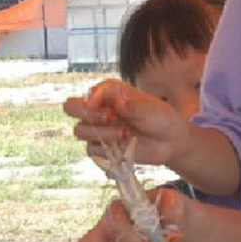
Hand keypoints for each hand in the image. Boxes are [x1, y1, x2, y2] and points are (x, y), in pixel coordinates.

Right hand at [64, 79, 190, 165]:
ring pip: (80, 130)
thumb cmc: (161, 118)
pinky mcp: (101, 147)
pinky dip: (106, 149)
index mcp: (111, 92)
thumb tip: (117, 101)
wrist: (170, 141)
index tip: (109, 109)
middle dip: (85, 113)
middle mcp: (100, 108)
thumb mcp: (149, 109)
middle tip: (110, 118)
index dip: (93, 99)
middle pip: (71, 107)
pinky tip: (125, 145)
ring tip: (125, 134)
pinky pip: (91, 149)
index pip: (91, 92)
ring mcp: (98, 128)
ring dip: (101, 133)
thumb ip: (131, 105)